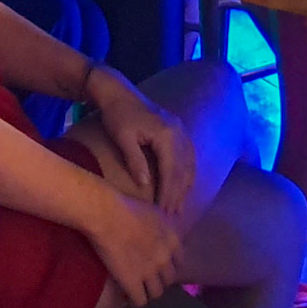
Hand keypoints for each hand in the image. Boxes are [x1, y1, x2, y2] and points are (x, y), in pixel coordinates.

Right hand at [84, 187, 183, 307]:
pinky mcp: (133, 283)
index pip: (179, 262)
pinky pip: (140, 301)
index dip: (169, 265)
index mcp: (171, 240)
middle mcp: (165, 258)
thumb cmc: (127, 207)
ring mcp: (150, 272)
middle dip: (159, 279)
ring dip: (148, 291)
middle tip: (147, 277)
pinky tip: (126, 294)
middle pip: (169, 279)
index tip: (160, 266)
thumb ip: (162, 227)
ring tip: (137, 287)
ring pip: (157, 293)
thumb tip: (161, 233)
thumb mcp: (154, 213)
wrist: (108, 216)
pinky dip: (134, 299)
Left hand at [86, 68, 195, 213]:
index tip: (163, 212)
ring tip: (179, 206)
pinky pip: (189, 154)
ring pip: (189, 162)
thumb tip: (146, 185)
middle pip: (182, 169)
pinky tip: (185, 185)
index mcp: (166, 134)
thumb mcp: (123, 139)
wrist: (118, 91)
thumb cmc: (116, 116)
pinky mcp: (178, 127)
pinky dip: (188, 172)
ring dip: (185, 185)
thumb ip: (135, 161)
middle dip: (178, 194)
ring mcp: (180, 128)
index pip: (171, 171)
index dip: (168, 193)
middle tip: (172, 216)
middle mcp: (179, 131)